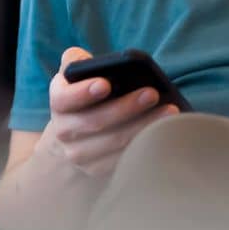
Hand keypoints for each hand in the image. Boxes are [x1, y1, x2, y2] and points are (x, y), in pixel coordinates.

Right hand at [34, 47, 179, 179]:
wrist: (72, 133)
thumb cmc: (83, 96)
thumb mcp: (74, 77)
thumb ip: (76, 62)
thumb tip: (87, 60)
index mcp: (59, 103)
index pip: (64, 98)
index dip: (83, 92)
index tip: (105, 84)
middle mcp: (64, 131)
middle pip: (96, 121)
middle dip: (126, 107)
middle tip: (152, 93)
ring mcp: (79, 154)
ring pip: (114, 142)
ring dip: (143, 126)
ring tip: (169, 111)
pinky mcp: (96, 169)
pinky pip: (123, 159)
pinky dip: (144, 145)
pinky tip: (163, 132)